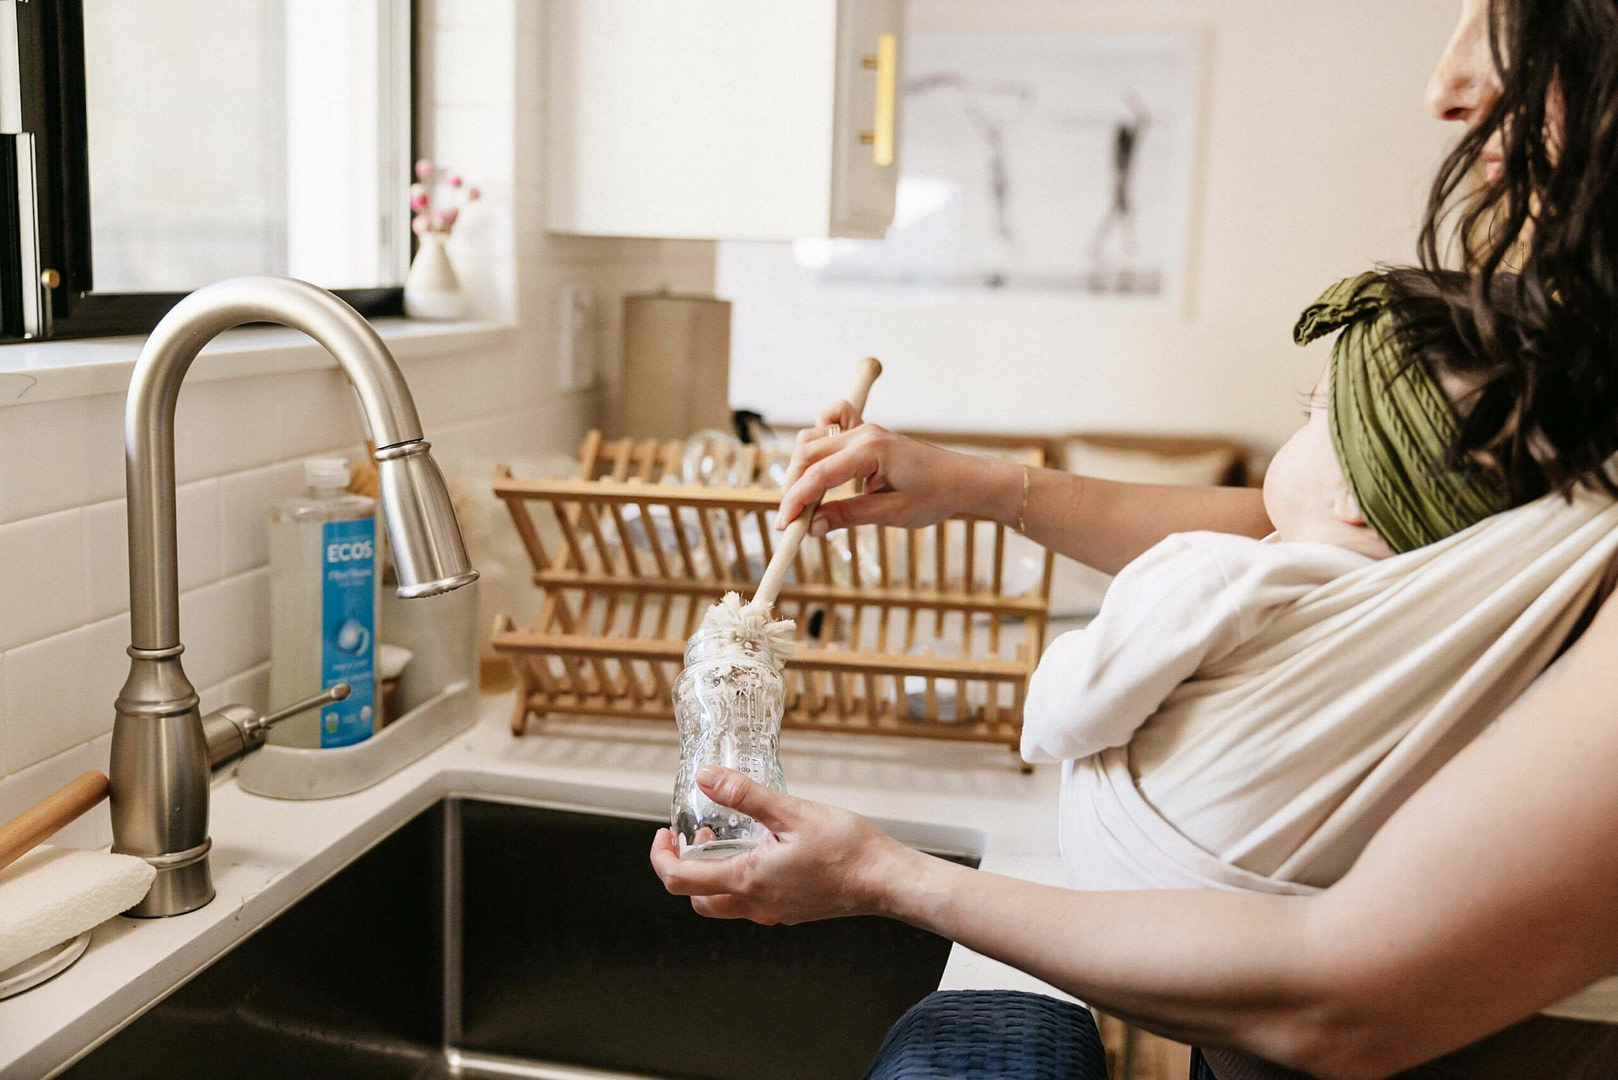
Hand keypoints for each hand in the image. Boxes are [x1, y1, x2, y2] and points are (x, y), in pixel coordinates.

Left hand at [649, 765, 914, 924]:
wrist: (886, 880)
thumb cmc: (847, 848)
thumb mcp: (792, 812)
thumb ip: (745, 795)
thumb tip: (706, 778)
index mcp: (748, 881)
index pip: (680, 880)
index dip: (661, 856)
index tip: (665, 833)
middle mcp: (755, 905)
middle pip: (697, 898)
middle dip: (685, 867)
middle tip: (693, 835)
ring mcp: (773, 911)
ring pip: (723, 903)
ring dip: (712, 873)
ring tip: (726, 837)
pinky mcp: (790, 910)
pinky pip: (750, 901)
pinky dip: (739, 878)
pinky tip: (760, 850)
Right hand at [777, 400, 1010, 534]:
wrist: (962, 479)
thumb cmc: (935, 494)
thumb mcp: (892, 513)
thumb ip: (848, 516)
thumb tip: (812, 527)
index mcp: (872, 450)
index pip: (820, 474)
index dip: (797, 500)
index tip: (784, 525)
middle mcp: (863, 434)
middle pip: (808, 454)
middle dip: (793, 488)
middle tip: (790, 521)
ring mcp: (863, 430)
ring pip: (813, 441)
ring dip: (800, 470)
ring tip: (802, 503)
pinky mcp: (865, 436)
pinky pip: (829, 428)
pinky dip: (815, 446)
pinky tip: (815, 470)